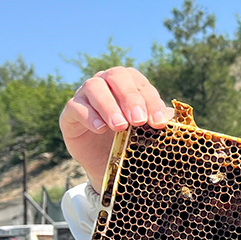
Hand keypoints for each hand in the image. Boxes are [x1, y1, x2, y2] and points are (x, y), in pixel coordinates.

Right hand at [59, 66, 175, 191]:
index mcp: (128, 82)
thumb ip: (157, 121)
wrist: (107, 163)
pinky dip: (89, 116)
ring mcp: (85, 95)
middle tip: (139, 120)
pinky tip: (100, 128)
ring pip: (94, 87)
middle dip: (130, 98)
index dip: (151, 102)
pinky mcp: (70, 112)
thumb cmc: (130, 141)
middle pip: (117, 77)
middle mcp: (105, 82)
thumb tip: (170, 115)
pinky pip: (76, 106)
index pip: (141, 84)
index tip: (159, 123)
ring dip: (109, 106)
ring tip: (120, 126)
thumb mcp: (146, 133)